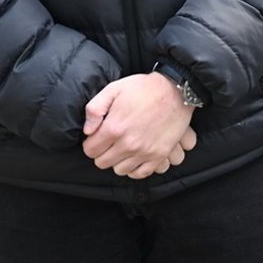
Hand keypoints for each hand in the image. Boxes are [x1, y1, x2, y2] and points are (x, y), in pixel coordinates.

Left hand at [82, 73, 197, 178]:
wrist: (175, 90)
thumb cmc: (143, 88)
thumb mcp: (114, 89)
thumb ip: (94, 109)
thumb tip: (87, 130)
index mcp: (114, 128)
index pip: (90, 150)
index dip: (91, 143)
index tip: (98, 137)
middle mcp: (127, 144)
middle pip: (102, 163)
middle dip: (103, 152)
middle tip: (110, 142)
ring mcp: (144, 152)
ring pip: (120, 170)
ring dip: (118, 161)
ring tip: (123, 148)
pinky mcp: (158, 155)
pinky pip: (140, 174)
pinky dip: (135, 168)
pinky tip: (135, 157)